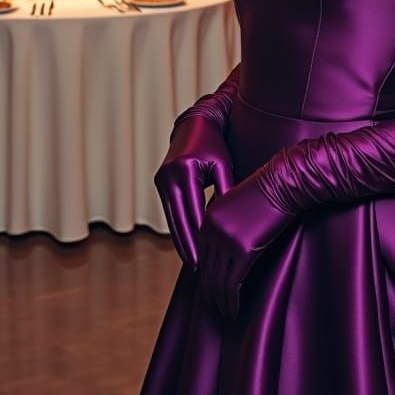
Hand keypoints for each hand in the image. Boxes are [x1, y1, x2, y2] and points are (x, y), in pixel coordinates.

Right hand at [154, 116, 233, 265]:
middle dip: (188, 247)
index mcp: (186, 171)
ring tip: (192, 263)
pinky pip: (169, 211)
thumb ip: (226, 192)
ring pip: (171, 219)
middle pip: (178, 220)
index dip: (200, 239)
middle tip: (199, 271)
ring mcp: (161, 179)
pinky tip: (186, 244)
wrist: (196, 123)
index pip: (193, 213)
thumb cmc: (216, 144)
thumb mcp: (223, 166)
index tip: (209, 259)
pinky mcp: (160, 182)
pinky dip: (178, 228)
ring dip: (181, 241)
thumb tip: (234, 223)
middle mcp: (169, 176)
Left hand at [197, 173, 292, 317]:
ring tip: (226, 314)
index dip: (205, 277)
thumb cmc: (268, 193)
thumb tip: (225, 251)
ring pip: (217, 282)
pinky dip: (232, 301)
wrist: (284, 183)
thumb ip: (227, 224)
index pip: (200, 257)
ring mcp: (226, 240)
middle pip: (206, 272)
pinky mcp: (243, 250)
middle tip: (216, 309)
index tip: (211, 291)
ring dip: (220, 302)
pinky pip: (233, 284)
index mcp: (208, 219)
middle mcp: (212, 230)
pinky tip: (236, 310)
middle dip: (210, 294)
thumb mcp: (239, 206)